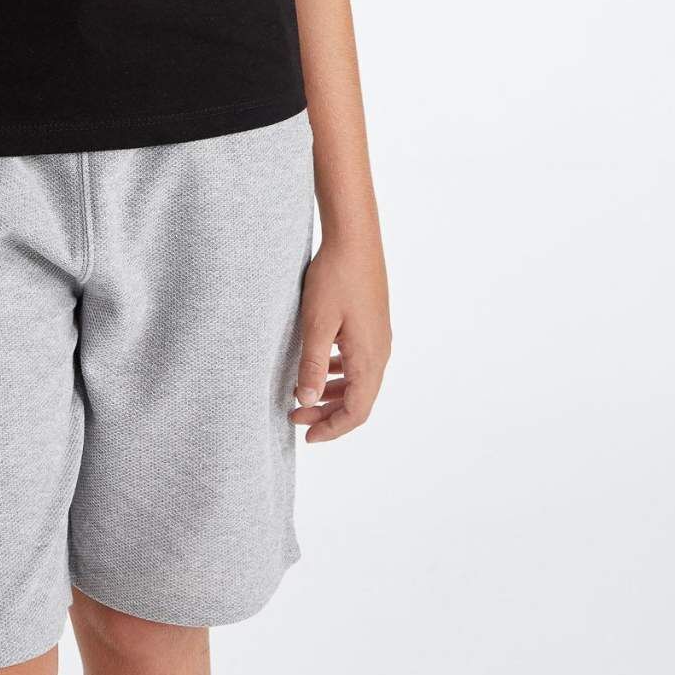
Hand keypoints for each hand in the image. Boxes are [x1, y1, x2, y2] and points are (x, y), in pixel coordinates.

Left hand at [289, 235, 390, 442]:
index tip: (307, 437)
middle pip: (358, 398)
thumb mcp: (317, 324)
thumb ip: (311, 365)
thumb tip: (307, 403)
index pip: (357, 411)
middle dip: (327, 413)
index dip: (333, 429)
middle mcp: (379, 351)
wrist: (355, 238)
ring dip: (331, 392)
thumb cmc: (335, 278)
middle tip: (295, 418)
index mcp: (369, 357)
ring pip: (357, 379)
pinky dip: (337, 371)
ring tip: (301, 395)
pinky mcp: (371, 323)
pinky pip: (357, 360)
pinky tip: (317, 364)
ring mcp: (378, 337)